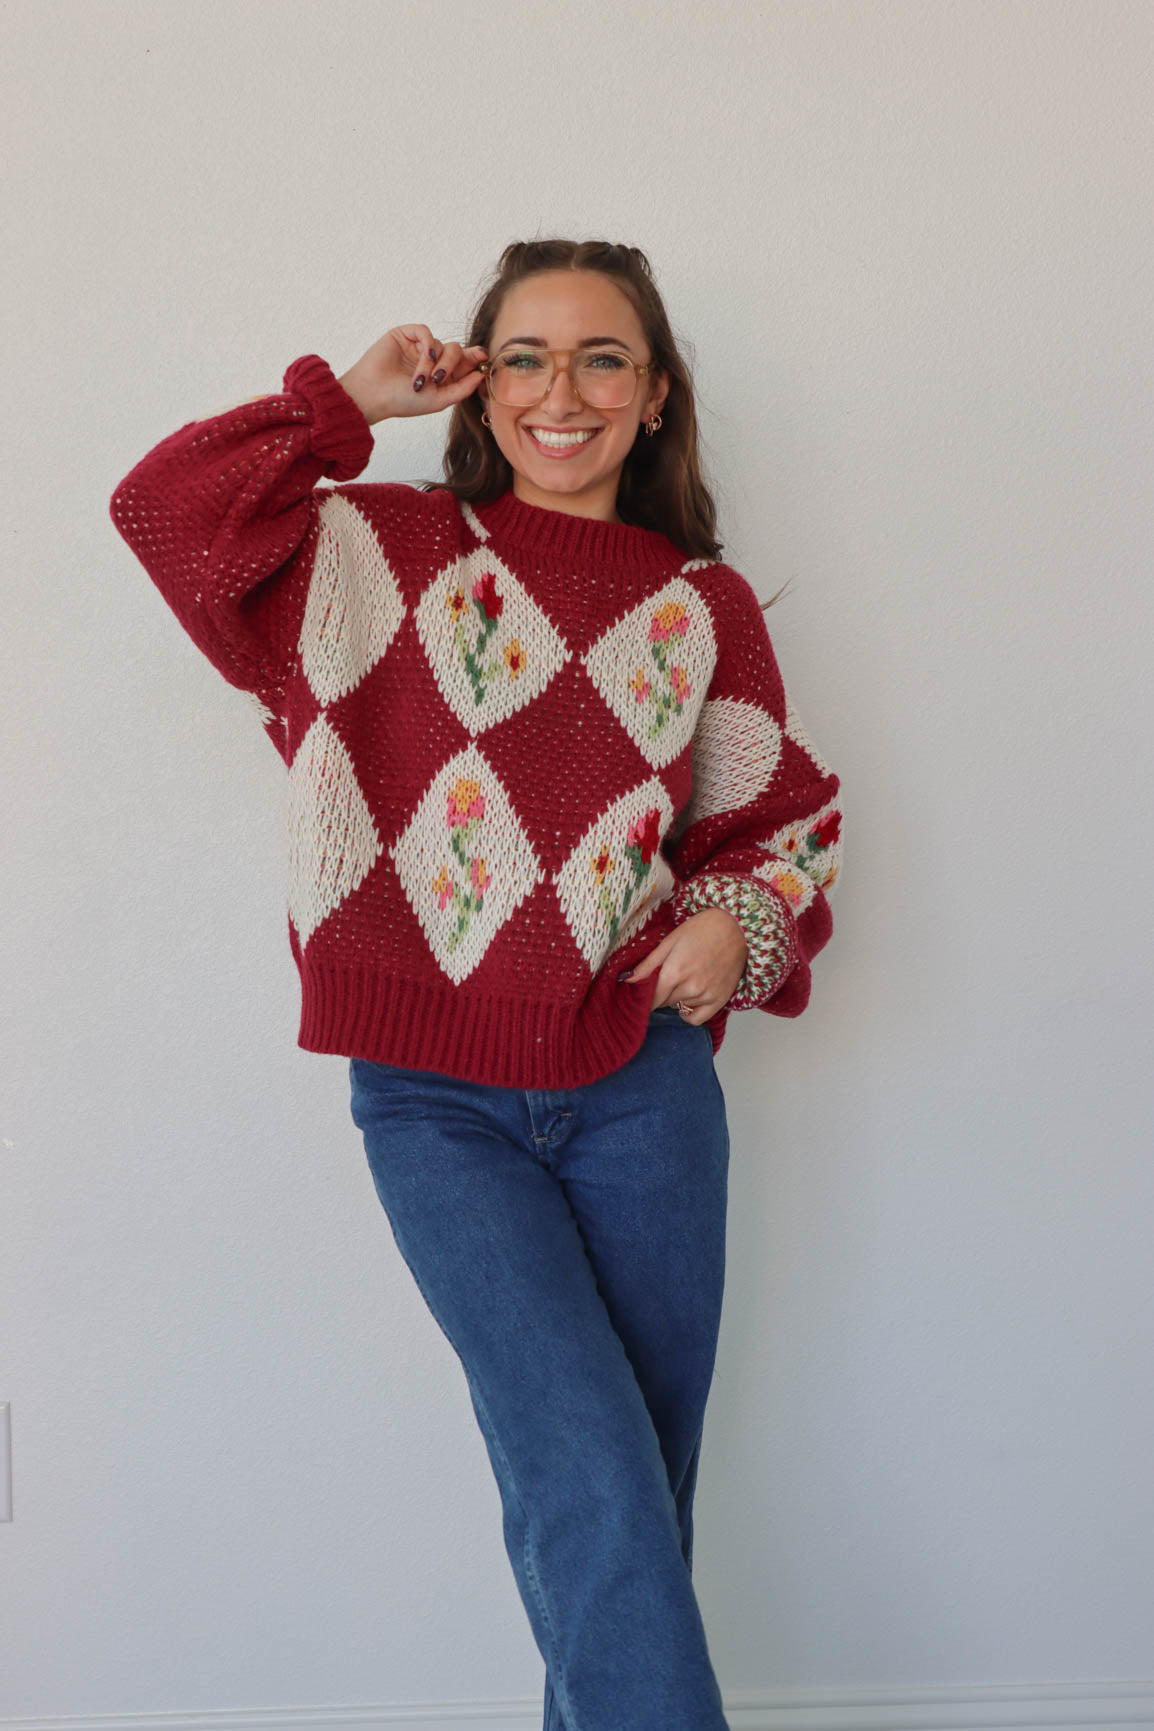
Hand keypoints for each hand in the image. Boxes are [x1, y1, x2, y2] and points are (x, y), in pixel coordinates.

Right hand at [338, 324, 488, 424]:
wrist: (374, 395)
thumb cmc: (402, 401)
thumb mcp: (439, 400)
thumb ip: (462, 389)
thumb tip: (481, 374)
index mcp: (440, 376)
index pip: (463, 362)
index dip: (474, 358)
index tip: (484, 357)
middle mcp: (431, 360)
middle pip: (456, 351)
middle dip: (453, 364)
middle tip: (440, 378)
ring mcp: (418, 347)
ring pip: (442, 344)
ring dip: (434, 363)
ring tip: (419, 380)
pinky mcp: (405, 335)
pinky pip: (426, 332)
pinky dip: (428, 344)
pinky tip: (423, 357)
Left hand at [624, 907, 747, 1022]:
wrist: (738, 928)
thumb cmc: (703, 930)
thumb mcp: (670, 941)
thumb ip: (648, 964)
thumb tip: (626, 980)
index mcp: (674, 972)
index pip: (649, 999)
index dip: (644, 996)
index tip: (643, 990)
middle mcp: (690, 988)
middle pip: (662, 1003)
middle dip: (660, 992)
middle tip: (667, 977)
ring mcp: (705, 997)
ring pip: (678, 1008)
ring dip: (676, 998)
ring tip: (685, 978)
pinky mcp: (719, 1001)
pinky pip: (696, 1019)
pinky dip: (689, 1012)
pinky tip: (690, 998)